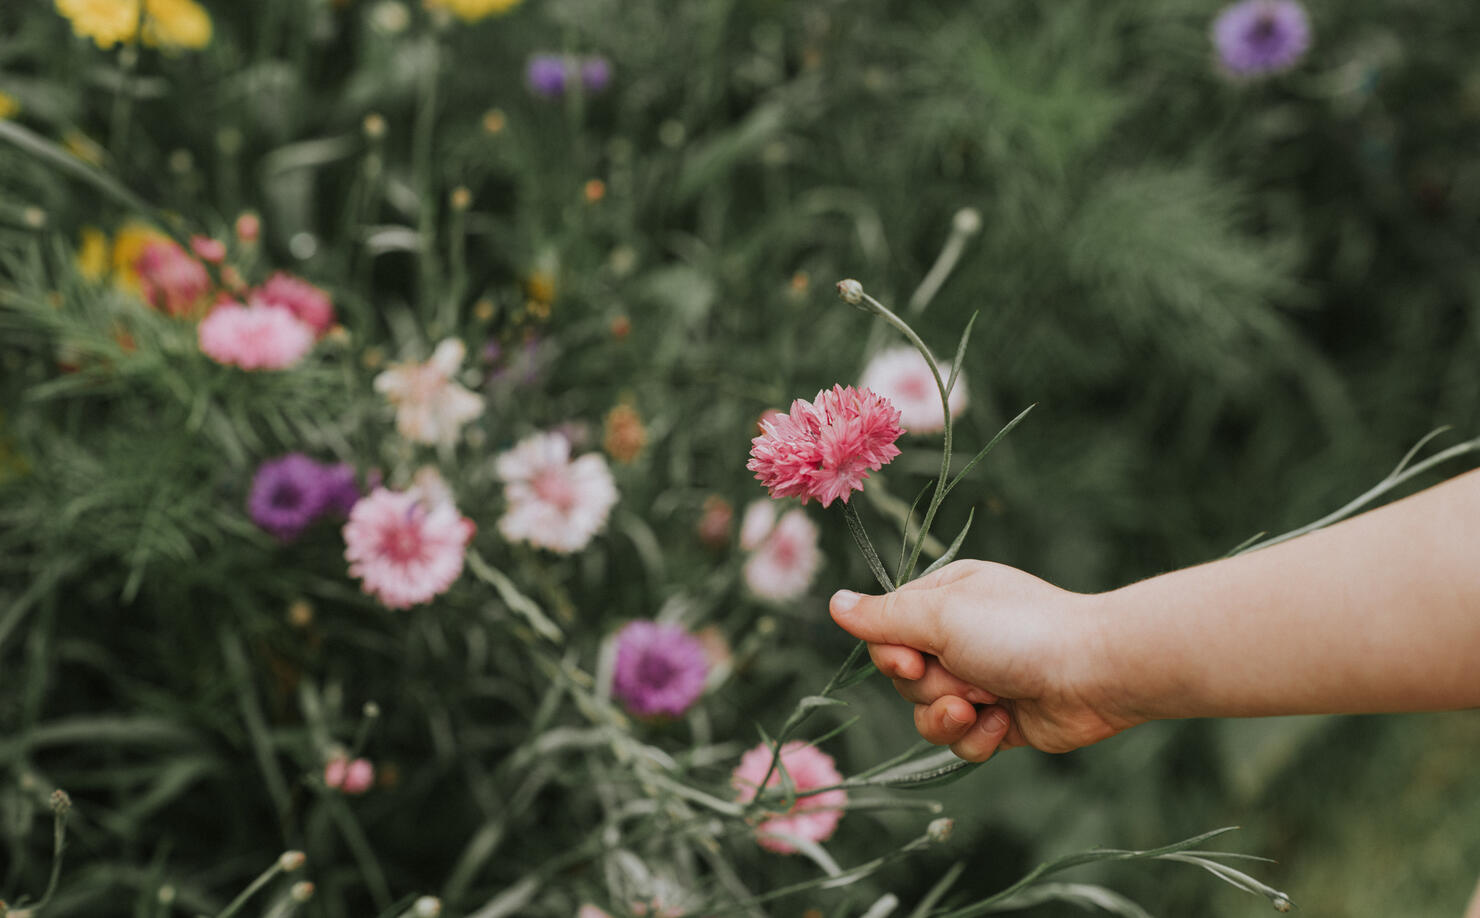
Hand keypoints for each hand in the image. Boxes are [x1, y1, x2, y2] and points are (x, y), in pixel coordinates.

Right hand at [829, 560, 1140, 761]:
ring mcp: (981, 679)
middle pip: (904, 678)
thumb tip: (833, 603)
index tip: (913, 657)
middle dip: (929, 687)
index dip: (892, 653)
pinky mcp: (1000, 721)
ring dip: (950, 717)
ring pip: (928, 714)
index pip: (887, 631)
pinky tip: (1003, 723)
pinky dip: (979, 738)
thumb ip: (883, 617)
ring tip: (983, 706)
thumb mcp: (941, 615)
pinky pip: (963, 741)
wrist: (1095, 674)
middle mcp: (960, 637)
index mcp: (945, 598)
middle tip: (964, 678)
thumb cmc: (1019, 631)